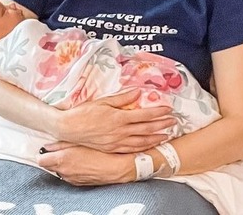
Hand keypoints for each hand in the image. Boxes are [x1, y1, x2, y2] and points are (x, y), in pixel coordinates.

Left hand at [36, 145, 134, 185]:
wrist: (118, 167)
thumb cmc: (100, 152)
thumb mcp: (79, 141)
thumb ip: (60, 144)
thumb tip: (47, 145)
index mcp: (62, 160)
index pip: (41, 160)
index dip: (42, 154)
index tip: (45, 149)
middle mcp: (65, 172)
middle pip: (48, 166)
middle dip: (51, 158)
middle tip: (58, 149)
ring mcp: (72, 179)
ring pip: (59, 171)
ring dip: (61, 164)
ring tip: (72, 155)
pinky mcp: (79, 183)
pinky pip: (69, 176)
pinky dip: (70, 169)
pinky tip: (79, 162)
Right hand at [55, 90, 174, 152]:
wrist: (69, 128)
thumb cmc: (84, 113)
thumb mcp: (102, 101)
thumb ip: (122, 98)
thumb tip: (138, 92)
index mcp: (118, 117)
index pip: (144, 115)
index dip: (158, 112)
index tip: (168, 109)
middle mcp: (120, 131)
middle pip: (146, 129)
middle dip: (161, 125)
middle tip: (173, 122)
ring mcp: (117, 142)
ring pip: (141, 141)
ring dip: (155, 138)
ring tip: (166, 136)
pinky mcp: (112, 149)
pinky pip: (132, 149)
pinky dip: (143, 148)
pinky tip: (149, 146)